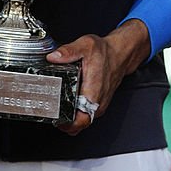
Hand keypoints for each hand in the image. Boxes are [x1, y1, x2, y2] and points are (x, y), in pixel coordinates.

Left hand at [46, 19, 150, 135]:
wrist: (119, 54)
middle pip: (79, 125)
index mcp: (94, 92)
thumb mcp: (86, 46)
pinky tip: (68, 105)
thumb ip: (68, 51)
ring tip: (57, 109)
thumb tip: (53, 57)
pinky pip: (85, 115)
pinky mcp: (98, 104)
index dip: (66, 125)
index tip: (55, 120)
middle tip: (51, 113)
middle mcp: (97, 102)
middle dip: (64, 123)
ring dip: (70, 119)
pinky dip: (76, 114)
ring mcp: (99, 105)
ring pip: (82, 122)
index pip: (81, 121)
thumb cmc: (106, 52)